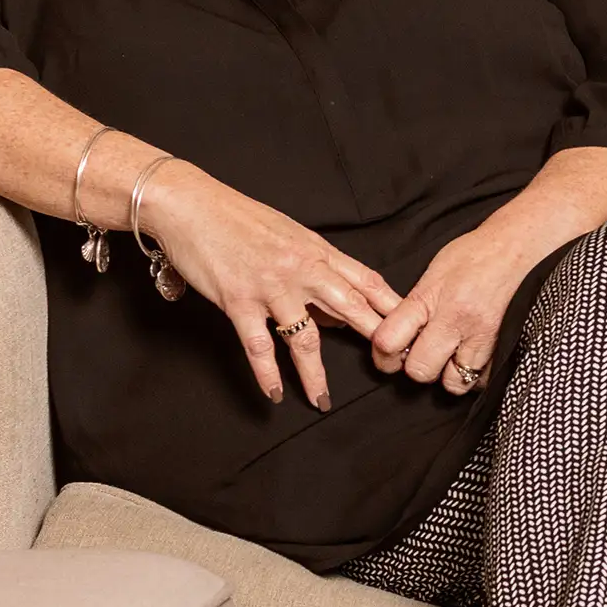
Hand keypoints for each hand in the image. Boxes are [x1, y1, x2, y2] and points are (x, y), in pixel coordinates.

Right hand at [138, 166, 403, 408]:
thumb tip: (339, 314)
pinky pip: (258, 344)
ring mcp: (271, 286)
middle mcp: (302, 269)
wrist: (191, 204)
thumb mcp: (291, 236)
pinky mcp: (239, 300)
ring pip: (305, 337)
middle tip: (393, 368)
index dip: (392, 307)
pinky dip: (267, 373)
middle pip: (351, 308)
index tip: (416, 328)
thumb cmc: (239, 219)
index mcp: (318, 250)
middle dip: (375, 340)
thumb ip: (318, 272)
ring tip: (323, 401)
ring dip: (314, 374)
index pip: (368, 281)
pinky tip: (274, 394)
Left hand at [371, 225, 534, 395]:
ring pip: (453, 383)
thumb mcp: (432, 275)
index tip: (388, 353)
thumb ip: (412, 306)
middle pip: (420, 370)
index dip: (383, 354)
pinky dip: (472, 375)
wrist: (514, 248)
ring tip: (448, 357)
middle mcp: (455, 322)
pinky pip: (481, 380)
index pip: (389, 342)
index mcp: (430, 300)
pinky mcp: (501, 346)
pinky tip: (468, 357)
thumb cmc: (472, 255)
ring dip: (446, 374)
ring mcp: (481, 337)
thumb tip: (394, 336)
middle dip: (416, 366)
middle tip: (421, 353)